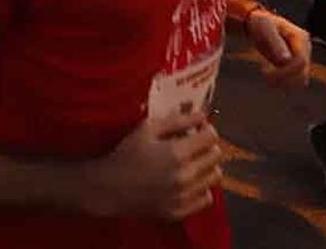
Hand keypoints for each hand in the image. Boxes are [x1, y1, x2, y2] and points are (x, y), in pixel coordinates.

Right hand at [85, 111, 221, 221]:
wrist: (109, 188)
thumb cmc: (126, 154)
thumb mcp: (148, 129)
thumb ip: (178, 120)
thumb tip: (202, 114)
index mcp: (177, 153)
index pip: (211, 137)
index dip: (206, 129)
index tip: (197, 129)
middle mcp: (184, 176)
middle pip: (216, 156)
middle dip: (208, 146)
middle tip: (194, 144)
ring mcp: (183, 197)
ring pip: (215, 177)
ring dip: (207, 166)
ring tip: (192, 163)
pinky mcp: (179, 212)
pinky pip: (206, 198)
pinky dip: (201, 188)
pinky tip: (188, 181)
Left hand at [247, 10, 310, 88]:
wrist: (261, 24)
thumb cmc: (261, 24)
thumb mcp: (265, 29)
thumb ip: (275, 43)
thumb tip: (286, 60)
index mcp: (300, 37)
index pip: (300, 61)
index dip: (283, 71)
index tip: (263, 71)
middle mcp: (305, 48)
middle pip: (302, 74)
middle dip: (282, 79)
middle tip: (263, 74)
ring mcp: (304, 57)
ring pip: (301, 80)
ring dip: (283, 83)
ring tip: (267, 76)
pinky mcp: (298, 65)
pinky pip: (296, 81)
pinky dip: (283, 83)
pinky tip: (271, 76)